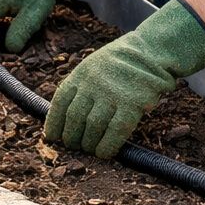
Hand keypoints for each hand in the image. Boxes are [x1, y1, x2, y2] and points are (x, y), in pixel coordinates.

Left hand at [45, 0, 204, 158]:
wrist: (151, 52)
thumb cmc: (121, 63)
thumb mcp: (93, 66)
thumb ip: (80, 87)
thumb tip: (64, 118)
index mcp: (80, 74)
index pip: (60, 104)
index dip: (54, 123)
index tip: (53, 137)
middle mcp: (93, 85)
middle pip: (75, 118)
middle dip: (72, 138)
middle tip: (75, 146)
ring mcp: (112, 95)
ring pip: (93, 128)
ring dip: (89, 144)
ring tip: (91, 149)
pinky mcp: (132, 104)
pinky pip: (115, 131)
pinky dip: (108, 146)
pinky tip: (105, 152)